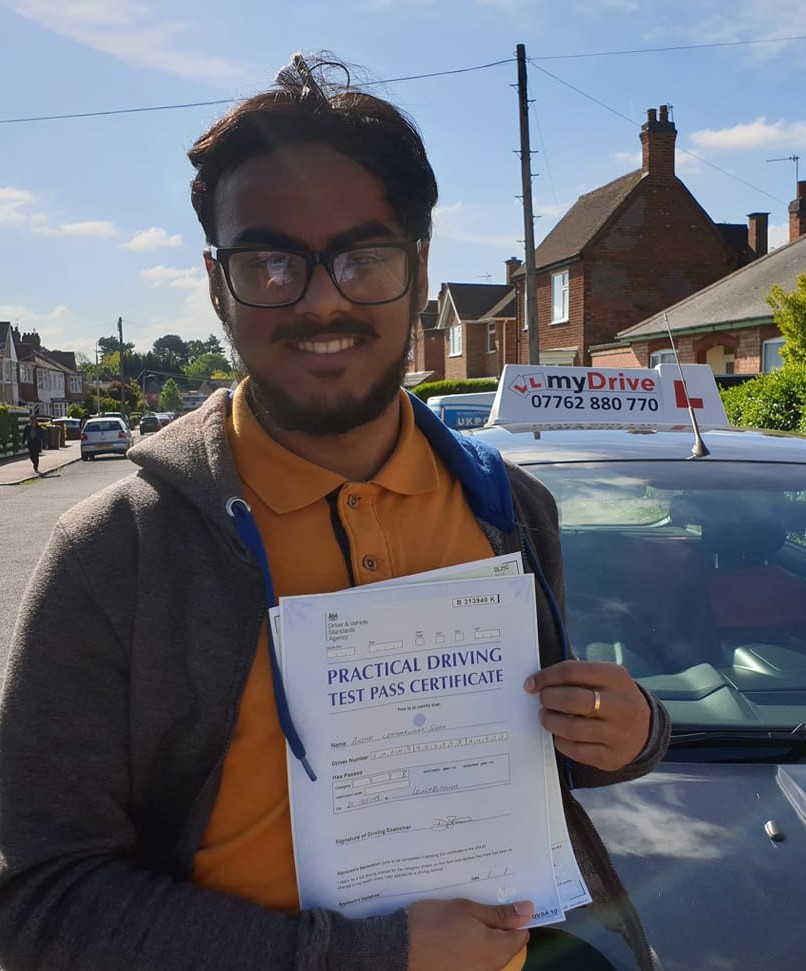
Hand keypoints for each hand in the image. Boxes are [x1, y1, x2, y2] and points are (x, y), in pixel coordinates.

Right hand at [407, 897, 531, 970]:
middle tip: (482, 903)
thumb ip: (500, 914)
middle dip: (499, 925)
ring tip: (466, 914)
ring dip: (484, 934)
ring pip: (489, 952)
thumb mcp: (467, 909)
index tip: (503, 900)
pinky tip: (455, 931)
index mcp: (497, 950)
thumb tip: (528, 909)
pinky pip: (475, 959)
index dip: (515, 916)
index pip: (521, 934)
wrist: (399, 948)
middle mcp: (490, 967)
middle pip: (506, 944)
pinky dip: (470, 945)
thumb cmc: (435, 923)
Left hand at [525, 660, 649, 770]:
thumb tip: (539, 680)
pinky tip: (560, 735)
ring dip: (551, 721)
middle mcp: (620, 705)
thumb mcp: (605, 677)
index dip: (545, 677)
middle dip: (548, 699)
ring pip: (572, 728)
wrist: (646, 729)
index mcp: (616, 677)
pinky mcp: (611, 757)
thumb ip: (577, 675)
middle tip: (542, 700)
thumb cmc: (612, 698)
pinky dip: (561, 742)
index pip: (572, 671)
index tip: (531, 684)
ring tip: (547, 717)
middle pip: (572, 700)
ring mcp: (618, 733)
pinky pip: (577, 751)